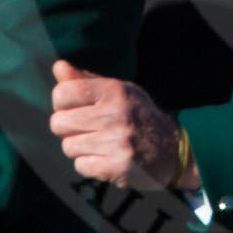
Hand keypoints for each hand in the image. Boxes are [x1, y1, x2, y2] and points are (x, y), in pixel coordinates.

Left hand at [47, 60, 195, 188]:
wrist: (173, 150)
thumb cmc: (138, 116)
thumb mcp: (119, 91)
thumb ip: (86, 80)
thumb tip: (58, 67)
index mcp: (114, 91)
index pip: (62, 93)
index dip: (63, 103)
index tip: (76, 108)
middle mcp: (116, 114)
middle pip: (59, 123)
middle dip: (68, 128)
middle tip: (87, 129)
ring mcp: (118, 142)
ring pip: (68, 147)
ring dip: (80, 148)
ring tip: (100, 144)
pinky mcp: (118, 166)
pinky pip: (80, 166)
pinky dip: (89, 164)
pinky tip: (106, 158)